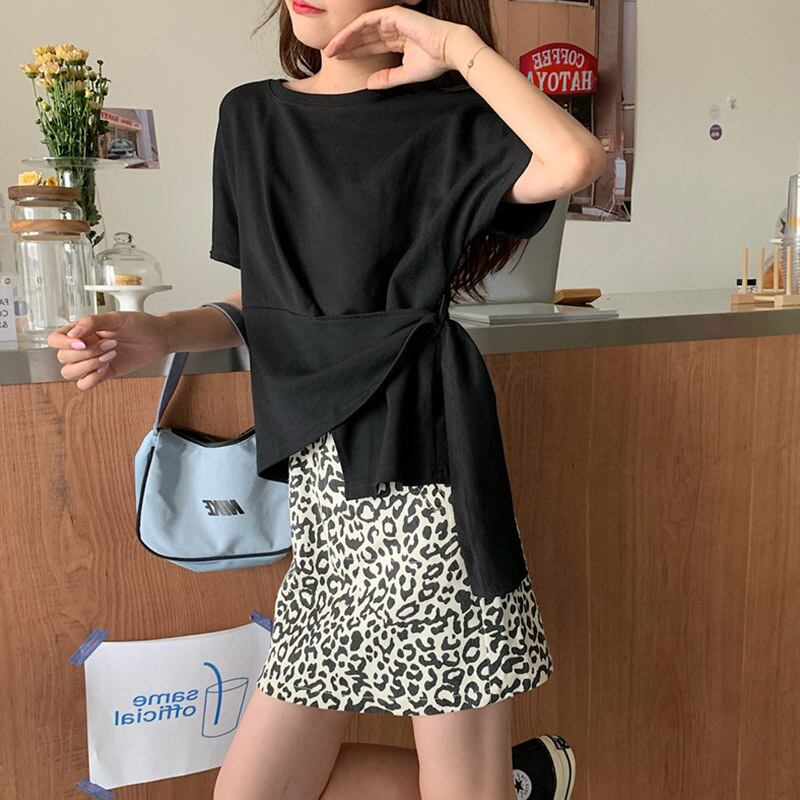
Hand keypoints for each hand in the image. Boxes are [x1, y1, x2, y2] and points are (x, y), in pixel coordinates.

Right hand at [47, 310, 170, 390]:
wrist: (158, 338)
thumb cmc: (138, 324)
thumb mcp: (116, 318)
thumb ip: (92, 322)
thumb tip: (73, 334)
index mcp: (81, 331)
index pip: (55, 340)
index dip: (63, 343)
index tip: (82, 343)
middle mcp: (83, 346)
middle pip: (63, 358)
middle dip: (85, 354)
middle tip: (110, 345)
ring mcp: (92, 361)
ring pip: (69, 373)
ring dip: (88, 366)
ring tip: (110, 355)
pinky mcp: (103, 374)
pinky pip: (84, 384)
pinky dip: (91, 379)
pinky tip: (106, 368)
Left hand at [322, 4, 479, 87]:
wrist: (450, 51)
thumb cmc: (434, 61)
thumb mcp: (406, 73)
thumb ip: (388, 78)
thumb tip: (369, 84)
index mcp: (397, 39)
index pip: (370, 44)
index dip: (354, 52)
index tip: (340, 60)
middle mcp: (393, 28)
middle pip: (363, 36)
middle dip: (346, 45)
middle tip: (329, 55)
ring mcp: (392, 19)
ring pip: (362, 28)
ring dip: (345, 38)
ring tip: (331, 49)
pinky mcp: (393, 14)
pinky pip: (366, 21)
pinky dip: (352, 30)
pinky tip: (341, 41)